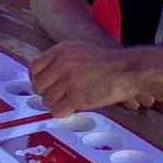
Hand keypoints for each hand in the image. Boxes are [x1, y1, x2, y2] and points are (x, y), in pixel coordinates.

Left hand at [29, 42, 148, 115]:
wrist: (128, 69)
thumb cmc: (110, 62)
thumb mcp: (81, 49)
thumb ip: (62, 59)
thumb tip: (48, 73)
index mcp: (61, 50)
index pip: (34, 67)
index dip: (38, 78)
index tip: (44, 85)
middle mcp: (61, 64)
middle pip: (38, 85)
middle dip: (46, 93)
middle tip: (57, 96)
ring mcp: (68, 81)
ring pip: (46, 100)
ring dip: (56, 104)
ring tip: (68, 102)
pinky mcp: (76, 97)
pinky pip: (57, 111)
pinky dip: (63, 113)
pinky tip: (73, 109)